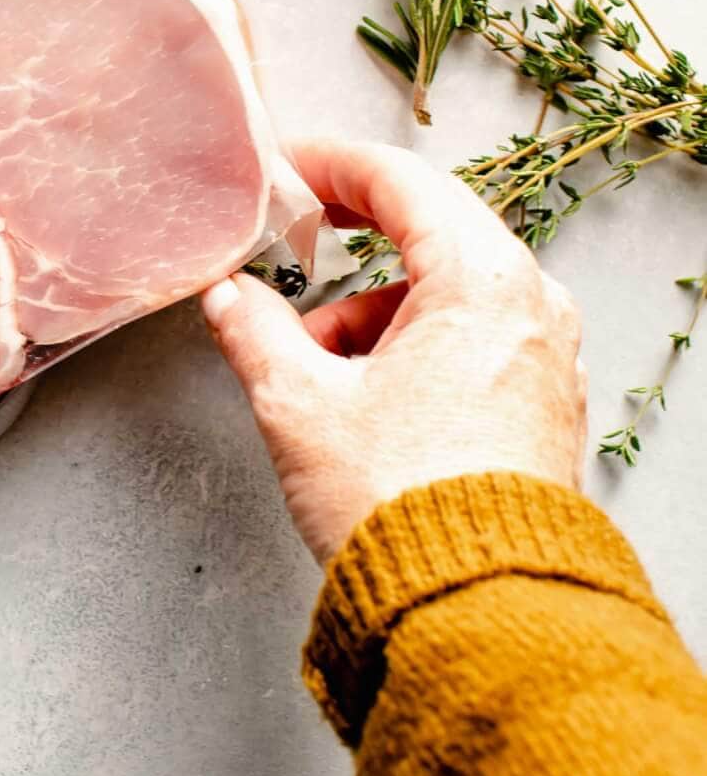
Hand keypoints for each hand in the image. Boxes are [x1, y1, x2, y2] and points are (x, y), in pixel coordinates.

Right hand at [203, 138, 587, 563]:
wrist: (472, 612)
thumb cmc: (401, 504)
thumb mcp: (298, 404)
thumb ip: (253, 332)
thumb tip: (229, 299)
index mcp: (483, 280)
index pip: (401, 181)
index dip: (330, 164)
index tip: (287, 165)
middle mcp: (532, 306)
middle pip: (432, 230)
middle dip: (352, 238)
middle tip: (295, 237)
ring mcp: (546, 359)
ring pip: (449, 293)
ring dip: (376, 307)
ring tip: (313, 360)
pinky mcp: (542, 409)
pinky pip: (472, 341)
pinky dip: (414, 345)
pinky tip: (362, 394)